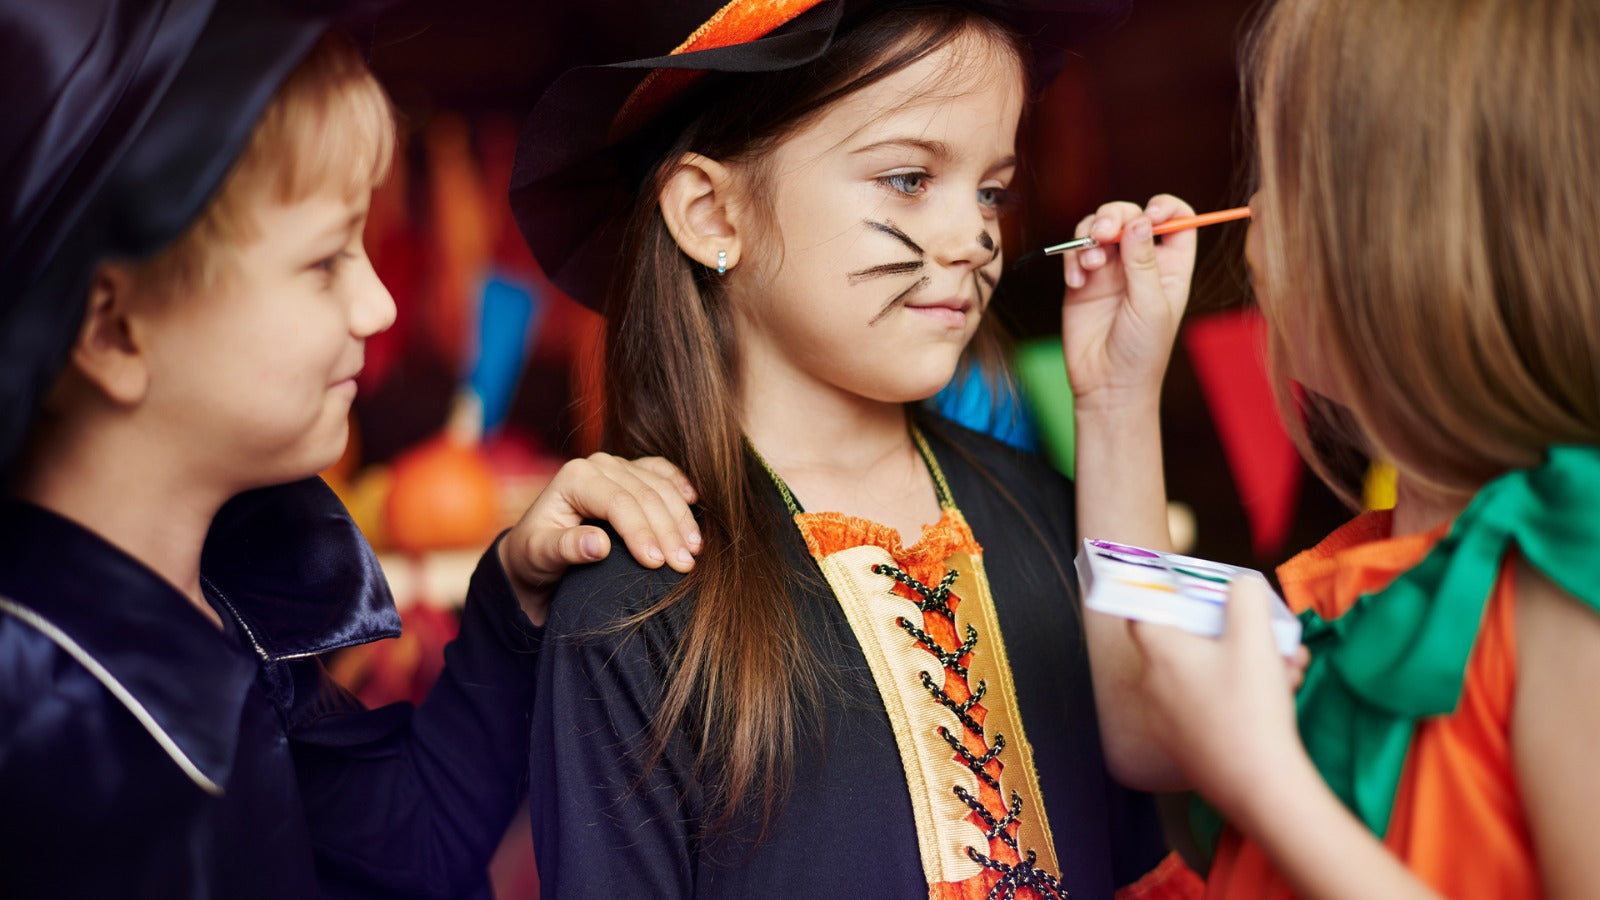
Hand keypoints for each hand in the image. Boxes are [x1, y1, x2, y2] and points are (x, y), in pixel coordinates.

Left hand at [497, 453, 700, 624]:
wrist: (537, 550)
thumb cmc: (535, 554)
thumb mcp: (539, 554)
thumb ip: (566, 548)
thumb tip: (601, 545)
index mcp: (576, 476)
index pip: (619, 503)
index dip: (641, 532)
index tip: (657, 564)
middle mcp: (599, 464)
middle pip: (645, 495)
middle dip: (668, 531)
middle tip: (685, 566)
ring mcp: (619, 466)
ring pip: (661, 486)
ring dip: (681, 519)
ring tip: (694, 552)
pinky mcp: (633, 473)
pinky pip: (664, 473)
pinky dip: (681, 488)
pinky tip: (695, 504)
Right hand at [1061, 195, 1196, 413]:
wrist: (1107, 384)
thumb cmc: (1141, 351)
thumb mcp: (1150, 304)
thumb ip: (1143, 260)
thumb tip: (1139, 218)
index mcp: (1170, 265)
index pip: (1176, 219)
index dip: (1165, 208)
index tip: (1150, 214)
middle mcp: (1141, 261)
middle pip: (1131, 215)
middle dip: (1115, 216)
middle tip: (1104, 233)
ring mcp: (1110, 268)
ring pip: (1098, 226)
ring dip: (1090, 234)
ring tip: (1090, 262)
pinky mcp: (1082, 279)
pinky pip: (1074, 250)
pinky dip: (1072, 258)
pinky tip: (1076, 282)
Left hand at [1127, 574, 1309, 821]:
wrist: (1261, 787)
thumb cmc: (1251, 708)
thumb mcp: (1254, 639)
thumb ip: (1245, 597)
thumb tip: (1240, 584)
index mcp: (1158, 652)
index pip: (1142, 608)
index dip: (1166, 592)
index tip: (1193, 588)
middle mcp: (1152, 683)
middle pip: (1189, 640)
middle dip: (1236, 631)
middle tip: (1270, 634)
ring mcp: (1166, 717)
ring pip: (1208, 672)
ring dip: (1250, 662)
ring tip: (1289, 667)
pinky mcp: (1185, 743)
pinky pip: (1210, 702)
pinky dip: (1241, 692)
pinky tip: (1281, 694)